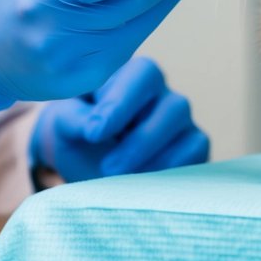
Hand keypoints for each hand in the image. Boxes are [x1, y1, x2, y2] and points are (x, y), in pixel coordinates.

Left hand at [30, 56, 209, 183]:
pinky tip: (145, 186)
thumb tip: (91, 126)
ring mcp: (181, 123)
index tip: (95, 133)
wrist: (88, 166)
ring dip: (156, 160)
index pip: (142, 74)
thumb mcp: (63, 125)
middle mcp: (163, 95)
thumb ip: (72, 119)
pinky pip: (196, 156)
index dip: (122, 103)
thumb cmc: (78, 137)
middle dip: (141, 141)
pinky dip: (172, 173)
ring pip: (190, 134)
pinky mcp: (193, 148)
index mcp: (132, 77)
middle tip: (108, 168)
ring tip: (124, 180)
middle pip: (174, 106)